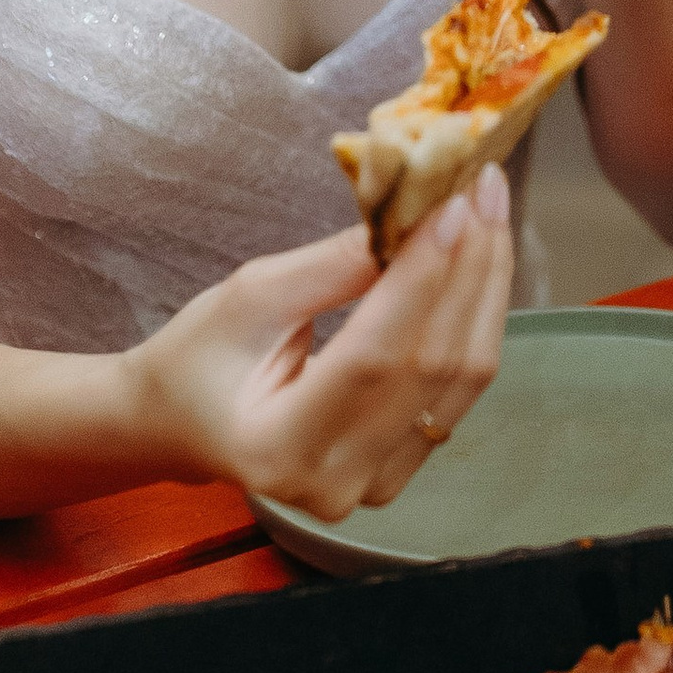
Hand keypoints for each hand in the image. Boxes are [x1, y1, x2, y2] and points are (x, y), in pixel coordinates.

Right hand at [128, 168, 513, 518]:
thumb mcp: (249, 298)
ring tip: (490, 210)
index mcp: (278, 446)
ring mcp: (375, 486)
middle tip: (484, 185)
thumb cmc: (201, 356)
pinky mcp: (401, 470)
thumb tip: (416, 214)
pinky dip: (475, 318)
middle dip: (469, 266)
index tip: (454, 201)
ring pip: (461, 378)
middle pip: (431, 367)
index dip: (422, 275)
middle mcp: (335, 482)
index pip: (373, 355)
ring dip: (485, 286)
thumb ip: (334, 266)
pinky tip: (480, 261)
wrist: (183, 422)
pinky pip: (459, 390)